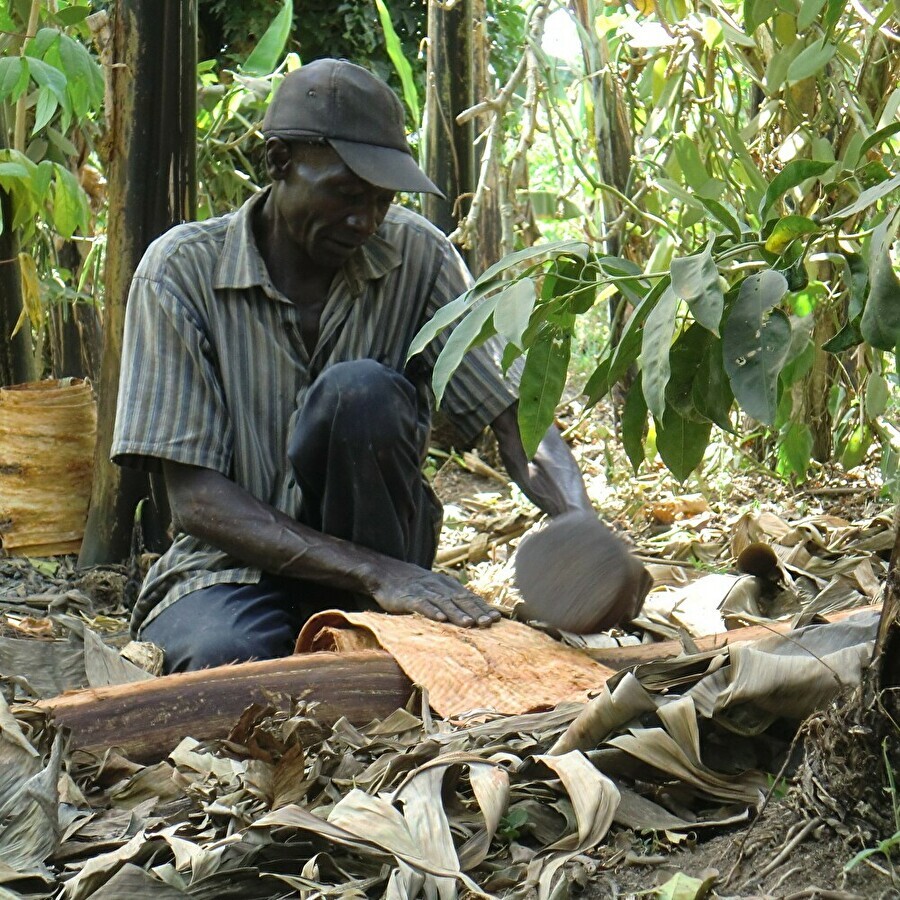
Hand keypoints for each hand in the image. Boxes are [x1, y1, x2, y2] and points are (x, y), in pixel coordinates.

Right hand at [369, 560, 500, 627]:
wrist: (386, 573)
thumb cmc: (415, 585)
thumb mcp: (436, 588)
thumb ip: (452, 599)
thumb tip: (474, 614)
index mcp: (448, 585)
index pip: (470, 597)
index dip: (483, 607)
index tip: (497, 618)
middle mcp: (439, 587)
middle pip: (461, 599)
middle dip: (476, 611)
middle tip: (489, 623)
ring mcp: (424, 591)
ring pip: (444, 602)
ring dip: (457, 613)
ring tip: (469, 624)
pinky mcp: (409, 597)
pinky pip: (421, 604)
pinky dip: (431, 611)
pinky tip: (439, 619)